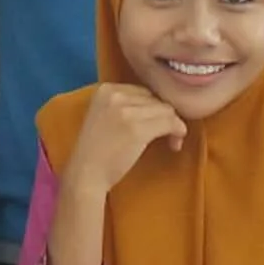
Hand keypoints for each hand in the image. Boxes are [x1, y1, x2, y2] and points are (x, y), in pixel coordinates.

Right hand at [60, 84, 189, 205]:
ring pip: (166, 109)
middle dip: (164, 116)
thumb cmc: (97, 151)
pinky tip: (175, 143)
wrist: (86, 175)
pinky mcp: (136, 128)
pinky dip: (177, 132)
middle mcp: (114, 95)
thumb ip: (124, 105)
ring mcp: (125, 111)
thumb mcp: (104, 116)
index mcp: (105, 89)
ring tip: (171, 141)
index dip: (153, 109)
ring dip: (173, 125)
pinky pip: (170, 122)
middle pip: (155, 99)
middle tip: (165, 135)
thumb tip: (159, 105)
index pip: (142, 92)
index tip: (155, 125)